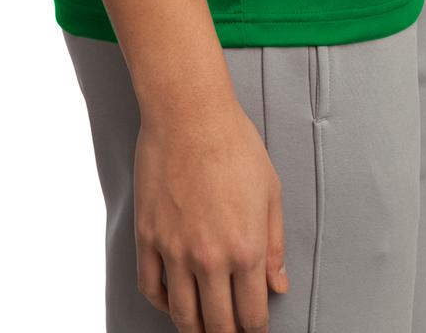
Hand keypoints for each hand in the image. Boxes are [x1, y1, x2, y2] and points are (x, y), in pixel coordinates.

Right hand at [133, 93, 287, 330]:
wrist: (189, 114)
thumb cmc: (233, 143)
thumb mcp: (270, 192)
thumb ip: (275, 245)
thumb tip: (277, 285)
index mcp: (247, 248)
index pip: (252, 315)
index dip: (255, 328)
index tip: (254, 327)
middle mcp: (210, 258)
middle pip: (217, 325)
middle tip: (229, 331)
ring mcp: (175, 250)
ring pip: (182, 316)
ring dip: (194, 329)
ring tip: (201, 327)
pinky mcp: (148, 237)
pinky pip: (151, 287)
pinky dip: (162, 303)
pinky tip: (172, 301)